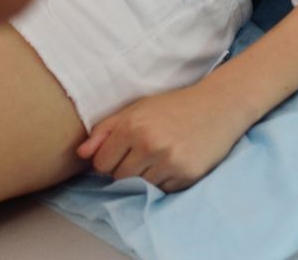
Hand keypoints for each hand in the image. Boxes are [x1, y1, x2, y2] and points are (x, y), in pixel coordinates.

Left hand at [74, 80, 256, 192]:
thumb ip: (104, 130)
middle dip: (124, 169)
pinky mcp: (187, 175)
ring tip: (157, 156)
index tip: (118, 153)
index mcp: (132, 126)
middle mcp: (150, 145)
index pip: (101, 164)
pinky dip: (164, 180)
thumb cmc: (172, 106)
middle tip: (140, 153)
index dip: (106, 160)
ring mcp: (169, 162)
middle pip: (118, 178)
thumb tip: (80, 154)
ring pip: (140, 186)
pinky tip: (172, 161)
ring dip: (144, 176)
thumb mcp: (135, 110)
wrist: (217, 106)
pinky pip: (162, 190)